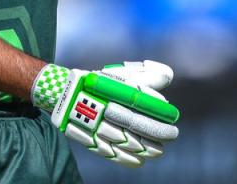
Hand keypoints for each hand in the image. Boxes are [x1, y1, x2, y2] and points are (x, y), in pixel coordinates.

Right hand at [31, 60, 179, 167]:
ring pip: (126, 140)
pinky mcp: (88, 137)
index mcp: (114, 88)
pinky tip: (139, 160)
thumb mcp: (122, 75)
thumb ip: (146, 75)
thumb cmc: (99, 83)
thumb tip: (168, 77)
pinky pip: (110, 152)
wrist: (64, 92)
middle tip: (170, 136)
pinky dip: (126, 159)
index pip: (143, 102)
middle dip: (158, 133)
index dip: (161, 114)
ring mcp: (96, 123)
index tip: (173, 119)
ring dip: (146, 148)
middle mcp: (105, 105)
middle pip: (137, 123)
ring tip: (158, 150)